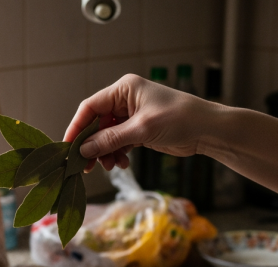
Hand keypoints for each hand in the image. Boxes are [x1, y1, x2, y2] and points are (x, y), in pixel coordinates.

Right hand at [63, 74, 221, 171]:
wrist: (208, 130)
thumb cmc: (180, 119)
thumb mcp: (142, 129)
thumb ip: (111, 139)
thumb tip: (84, 149)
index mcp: (124, 89)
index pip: (91, 106)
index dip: (77, 127)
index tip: (68, 147)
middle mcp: (125, 100)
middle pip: (97, 123)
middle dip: (92, 144)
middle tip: (86, 165)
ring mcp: (132, 115)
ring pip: (107, 135)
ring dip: (105, 151)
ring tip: (109, 166)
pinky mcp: (139, 130)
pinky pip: (119, 142)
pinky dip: (117, 153)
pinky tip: (121, 163)